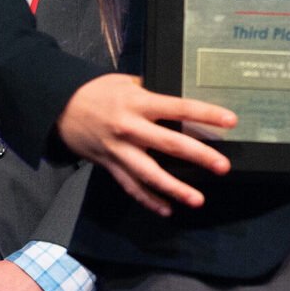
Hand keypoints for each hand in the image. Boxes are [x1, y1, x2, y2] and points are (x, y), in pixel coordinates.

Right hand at [57, 74, 236, 217]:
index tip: (229, 121)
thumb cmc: (96, 91)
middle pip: (170, 144)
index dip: (206, 114)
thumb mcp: (126, 81)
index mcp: (138, 102)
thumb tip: (178, 95)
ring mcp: (120, 150)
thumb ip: (151, 91)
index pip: (179, 107)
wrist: (59, 107)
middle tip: (223, 166)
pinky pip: (131, 187)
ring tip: (197, 199)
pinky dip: (149, 200)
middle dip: (199, 156)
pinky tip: (167, 209)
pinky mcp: (110, 165)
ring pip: (150, 174)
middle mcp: (131, 128)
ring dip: (175, 188)